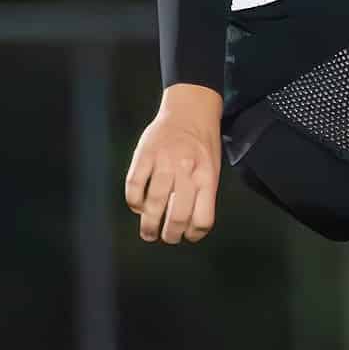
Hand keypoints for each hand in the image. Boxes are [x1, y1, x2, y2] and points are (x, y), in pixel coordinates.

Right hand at [124, 84, 223, 243]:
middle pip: (177, 215)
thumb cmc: (203, 144)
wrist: (190, 109)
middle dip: (170, 235)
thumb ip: (203, 192)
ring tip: (148, 234)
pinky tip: (137, 207)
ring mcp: (163, 163)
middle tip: (165, 239)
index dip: (195, 234)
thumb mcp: (213, 167)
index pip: (204, 217)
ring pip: (153, 204)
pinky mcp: (143, 155)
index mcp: (207, 177)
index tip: (188, 237)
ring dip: (148, 224)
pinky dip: (134, 202)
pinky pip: (134, 186)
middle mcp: (186, 172)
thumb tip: (188, 224)